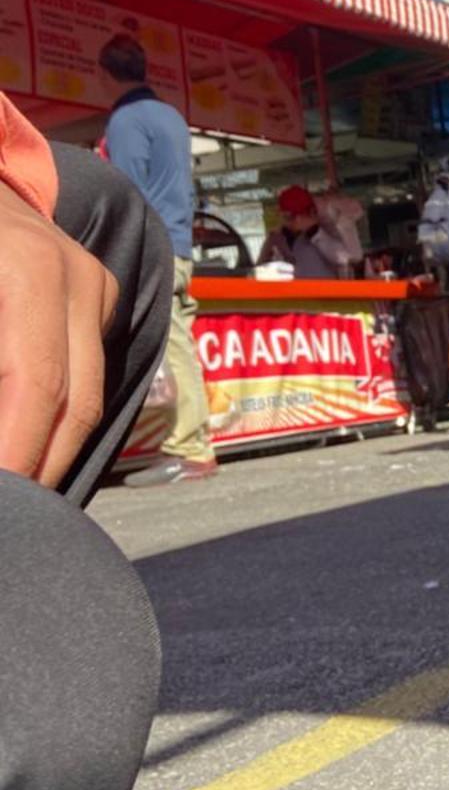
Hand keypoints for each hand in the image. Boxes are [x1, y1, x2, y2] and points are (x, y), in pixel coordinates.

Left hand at [0, 179, 117, 486]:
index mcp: (28, 273)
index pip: (37, 388)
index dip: (17, 456)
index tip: (4, 504)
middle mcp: (78, 278)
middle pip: (77, 404)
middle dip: (39, 470)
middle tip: (13, 516)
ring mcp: (96, 283)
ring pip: (88, 395)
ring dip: (49, 452)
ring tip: (18, 497)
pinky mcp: (98, 293)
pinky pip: (84, 373)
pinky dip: (55, 418)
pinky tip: (24, 451)